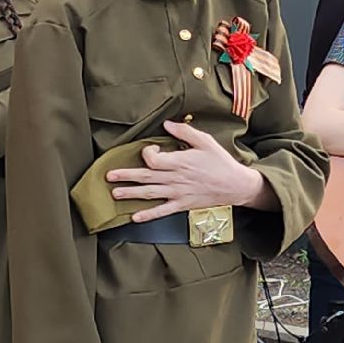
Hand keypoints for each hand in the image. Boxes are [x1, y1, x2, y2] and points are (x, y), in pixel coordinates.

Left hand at [106, 119, 263, 221]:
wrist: (235, 185)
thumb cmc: (220, 162)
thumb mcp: (205, 141)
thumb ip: (185, 132)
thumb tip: (166, 125)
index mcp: (181, 162)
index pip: (155, 161)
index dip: (147, 154)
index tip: (148, 150)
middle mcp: (176, 179)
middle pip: (146, 177)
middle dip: (126, 176)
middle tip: (108, 176)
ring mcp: (178, 193)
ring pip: (150, 194)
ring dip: (131, 194)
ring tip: (114, 194)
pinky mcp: (182, 204)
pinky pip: (162, 211)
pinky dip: (148, 215)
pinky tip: (135, 217)